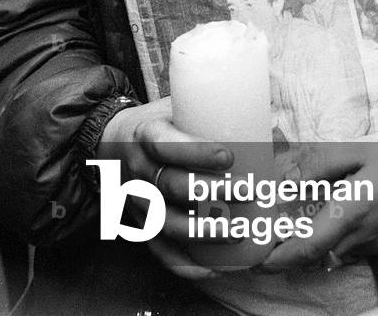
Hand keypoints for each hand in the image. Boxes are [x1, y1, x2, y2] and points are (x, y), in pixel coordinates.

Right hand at [97, 98, 233, 279]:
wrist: (112, 142)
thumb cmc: (156, 123)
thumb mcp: (173, 106)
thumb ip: (208, 110)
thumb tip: (265, 115)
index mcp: (145, 135)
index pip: (167, 145)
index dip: (196, 152)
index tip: (229, 156)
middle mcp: (139, 169)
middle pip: (171, 185)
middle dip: (211, 192)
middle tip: (248, 191)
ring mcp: (137, 200)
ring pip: (165, 221)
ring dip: (201, 230)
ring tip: (236, 231)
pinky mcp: (139, 223)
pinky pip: (158, 250)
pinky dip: (183, 264)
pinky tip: (209, 270)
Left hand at [262, 130, 377, 270]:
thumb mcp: (360, 148)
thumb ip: (319, 163)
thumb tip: (285, 179)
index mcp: (353, 211)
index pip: (307, 247)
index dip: (278, 258)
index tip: (256, 258)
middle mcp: (364, 237)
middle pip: (317, 252)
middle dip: (292, 247)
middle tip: (270, 230)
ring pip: (335, 250)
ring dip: (316, 239)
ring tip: (302, 214)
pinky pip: (355, 246)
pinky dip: (339, 235)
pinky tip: (338, 210)